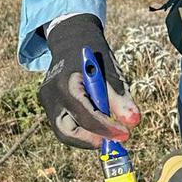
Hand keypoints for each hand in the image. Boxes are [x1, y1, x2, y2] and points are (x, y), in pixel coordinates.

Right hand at [38, 14, 140, 148]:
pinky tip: (97, 121)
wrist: (72, 41)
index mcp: (66, 84)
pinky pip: (65, 125)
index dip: (107, 129)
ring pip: (64, 132)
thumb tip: (133, 122)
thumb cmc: (94, 55)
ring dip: (87, 136)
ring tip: (107, 128)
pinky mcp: (50, 106)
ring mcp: (48, 103)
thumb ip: (120, 98)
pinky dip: (82, 129)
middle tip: (113, 140)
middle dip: (91, 140)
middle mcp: (51, 96)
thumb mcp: (111, 72)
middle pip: (67, 132)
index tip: (125, 134)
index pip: (85, 116)